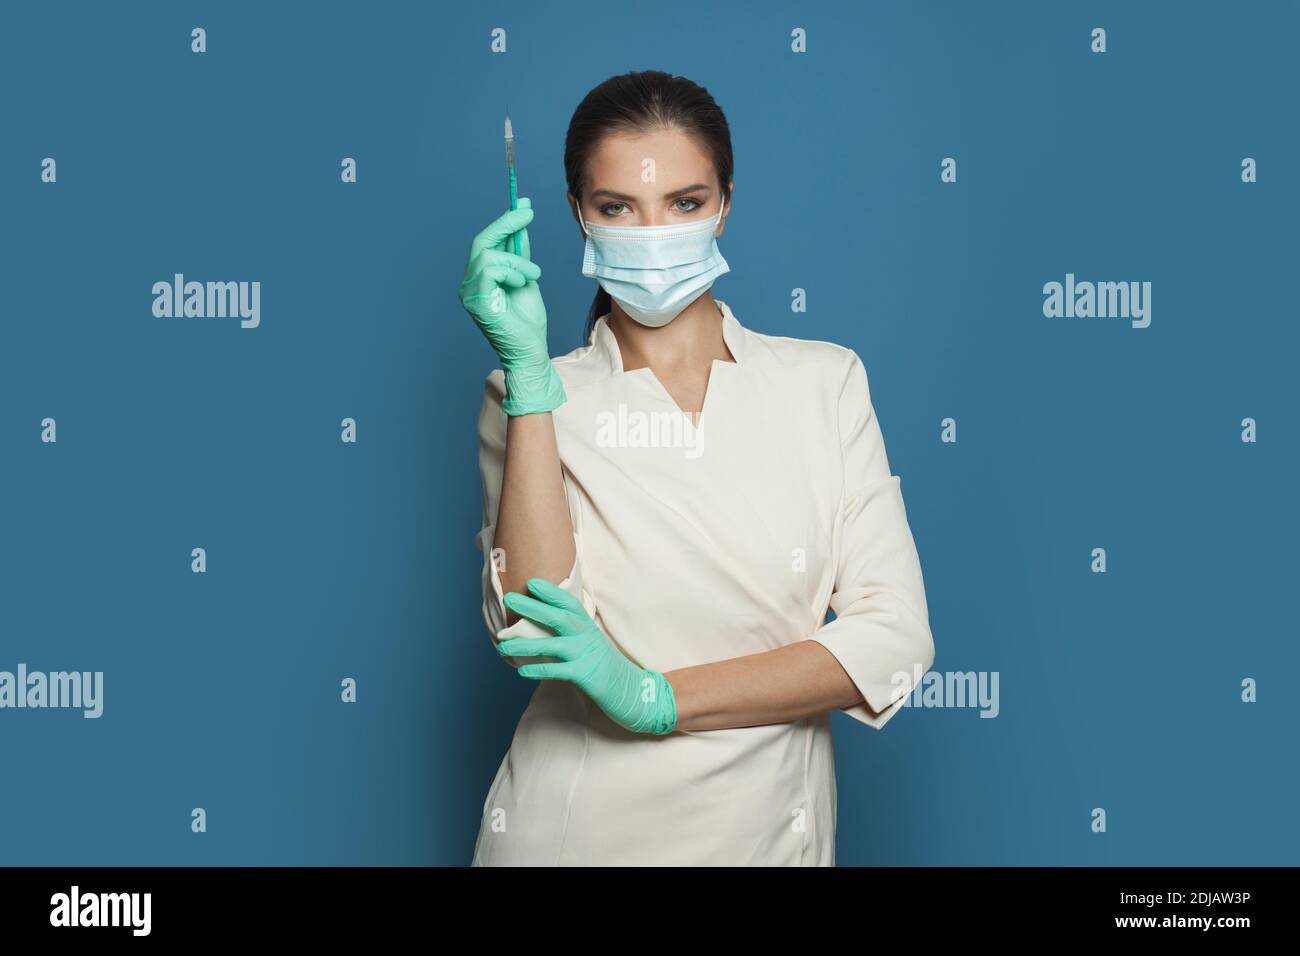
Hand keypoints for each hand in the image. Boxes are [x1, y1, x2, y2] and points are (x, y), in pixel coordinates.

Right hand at [458, 198, 565, 415]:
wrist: (531, 350)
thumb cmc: (527, 322)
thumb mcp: (526, 278)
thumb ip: (520, 254)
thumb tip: (521, 223)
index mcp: (482, 278)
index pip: (489, 243)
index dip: (505, 222)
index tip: (523, 204)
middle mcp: (471, 283)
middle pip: (482, 242)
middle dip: (506, 223)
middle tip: (527, 211)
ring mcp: (470, 292)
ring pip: (488, 255)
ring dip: (516, 261)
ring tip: (532, 276)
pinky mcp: (475, 300)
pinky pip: (490, 270)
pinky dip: (510, 272)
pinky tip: (521, 284)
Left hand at [497, 578, 677, 735]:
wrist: (633, 691)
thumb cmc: (606, 666)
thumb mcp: (592, 643)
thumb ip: (574, 633)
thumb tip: (545, 625)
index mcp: (588, 627)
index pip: (569, 604)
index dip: (551, 592)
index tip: (533, 583)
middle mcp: (587, 637)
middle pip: (558, 617)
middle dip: (533, 607)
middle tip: (510, 599)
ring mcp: (587, 656)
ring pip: (552, 645)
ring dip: (525, 644)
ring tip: (502, 644)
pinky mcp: (586, 676)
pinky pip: (558, 671)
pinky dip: (539, 670)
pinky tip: (521, 671)